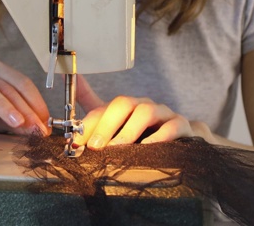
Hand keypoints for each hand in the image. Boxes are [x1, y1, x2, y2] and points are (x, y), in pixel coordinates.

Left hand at [73, 75, 213, 149]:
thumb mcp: (117, 131)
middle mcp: (142, 106)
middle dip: (106, 124)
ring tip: (118, 148)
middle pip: (122, 104)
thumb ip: (94, 119)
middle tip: (95, 146)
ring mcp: (163, 114)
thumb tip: (69, 104)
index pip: (101, 108)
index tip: (75, 141)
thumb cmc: (145, 137)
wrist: (184, 144)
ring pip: (146, 111)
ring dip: (129, 131)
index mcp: (124, 108)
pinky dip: (160, 137)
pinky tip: (147, 148)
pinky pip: (173, 126)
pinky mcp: (183, 126)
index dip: (87, 123)